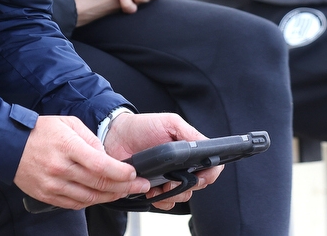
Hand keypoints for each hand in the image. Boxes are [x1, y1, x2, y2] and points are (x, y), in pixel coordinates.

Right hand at [14, 115, 148, 209]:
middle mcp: (61, 169)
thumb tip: (107, 156)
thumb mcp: (68, 123)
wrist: (8, 145)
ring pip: (89, 198)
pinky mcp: (47, 196)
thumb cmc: (39, 131)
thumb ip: (90, 139)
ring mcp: (53, 185)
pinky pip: (75, 204)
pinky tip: (101, 196)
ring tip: (124, 191)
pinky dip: (91, 202)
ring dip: (110, 196)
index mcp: (68, 147)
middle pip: (99, 184)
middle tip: (139, 185)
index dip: (121, 172)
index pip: (101, 165)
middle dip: (124, 186)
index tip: (133, 173)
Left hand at [103, 112, 221, 210]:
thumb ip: (189, 133)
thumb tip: (206, 147)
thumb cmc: (142, 126)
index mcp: (189, 152)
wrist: (115, 136)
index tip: (200, 176)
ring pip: (183, 196)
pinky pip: (165, 202)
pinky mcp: (153, 188)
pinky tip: (152, 191)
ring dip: (174, 195)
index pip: (211, 167)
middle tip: (174, 180)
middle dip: (189, 187)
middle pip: (198, 185)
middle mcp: (182, 167)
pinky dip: (161, 200)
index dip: (210, 174)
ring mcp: (168, 179)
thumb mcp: (169, 123)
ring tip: (161, 186)